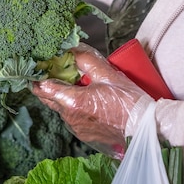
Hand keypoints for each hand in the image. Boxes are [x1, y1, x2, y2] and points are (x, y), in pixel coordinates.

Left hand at [32, 43, 152, 158]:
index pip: (43, 88)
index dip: (37, 76)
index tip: (37, 67)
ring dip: (62, 96)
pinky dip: (73, 107)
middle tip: (52, 71)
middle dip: (47, 85)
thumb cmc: (129, 102)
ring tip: (74, 83)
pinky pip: (71, 118)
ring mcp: (76, 128)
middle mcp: (70, 117)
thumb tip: (71, 49)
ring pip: (60, 108)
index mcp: (73, 102)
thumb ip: (86, 60)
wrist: (147, 129)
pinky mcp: (84, 135)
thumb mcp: (108, 74)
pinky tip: (86, 99)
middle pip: (47, 98)